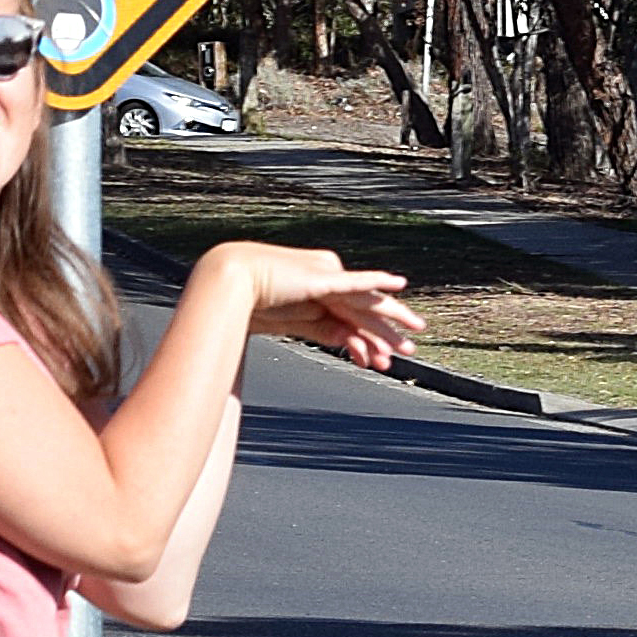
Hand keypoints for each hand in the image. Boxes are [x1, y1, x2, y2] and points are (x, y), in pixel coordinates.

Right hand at [205, 242, 422, 371]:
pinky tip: (398, 284)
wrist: (227, 283)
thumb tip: (350, 343)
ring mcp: (326, 276)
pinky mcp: (322, 277)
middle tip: (409, 349)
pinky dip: (378, 282)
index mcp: (318, 291)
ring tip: (409, 339)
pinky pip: (356, 282)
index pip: (350, 318)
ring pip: (364, 303)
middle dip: (386, 334)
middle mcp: (327, 280)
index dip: (368, 340)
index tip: (380, 360)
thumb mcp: (296, 323)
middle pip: (364, 310)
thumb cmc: (249, 302)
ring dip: (387, 324)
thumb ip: (323, 331)